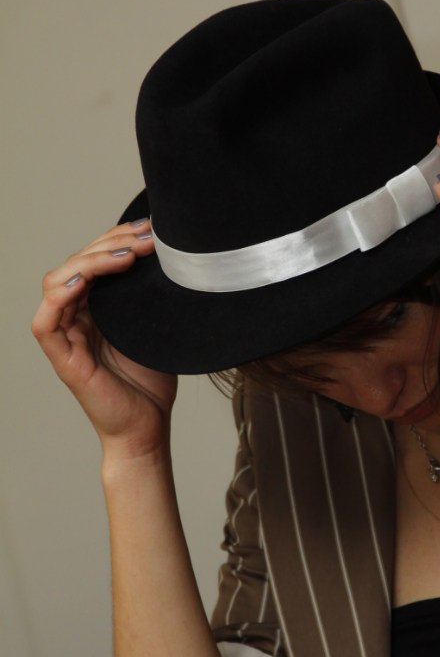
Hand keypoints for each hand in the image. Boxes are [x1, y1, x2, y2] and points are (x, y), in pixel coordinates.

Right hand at [32, 220, 176, 457]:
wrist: (148, 428)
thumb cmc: (152, 382)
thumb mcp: (158, 327)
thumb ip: (154, 295)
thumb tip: (176, 256)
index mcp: (97, 306)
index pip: (95, 257)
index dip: (117, 236)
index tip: (151, 229)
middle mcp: (77, 315)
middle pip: (77, 262)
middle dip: (111, 242)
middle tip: (147, 238)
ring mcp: (66, 335)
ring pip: (59, 281)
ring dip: (91, 260)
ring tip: (127, 254)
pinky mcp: (61, 358)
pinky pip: (45, 321)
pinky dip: (59, 295)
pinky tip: (85, 280)